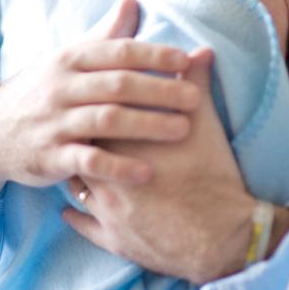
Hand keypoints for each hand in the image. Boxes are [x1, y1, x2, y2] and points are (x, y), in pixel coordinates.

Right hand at [0, 0, 198, 219]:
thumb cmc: (44, 89)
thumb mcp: (69, 58)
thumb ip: (105, 33)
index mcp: (71, 59)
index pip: (118, 52)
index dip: (154, 55)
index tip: (188, 60)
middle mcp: (62, 87)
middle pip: (118, 85)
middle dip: (160, 90)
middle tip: (196, 97)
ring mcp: (55, 123)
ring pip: (107, 121)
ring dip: (148, 125)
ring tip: (183, 130)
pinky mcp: (50, 157)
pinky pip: (88, 161)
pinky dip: (119, 167)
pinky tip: (147, 173)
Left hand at [64, 50, 263, 283]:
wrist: (221, 234)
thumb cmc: (212, 175)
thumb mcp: (206, 123)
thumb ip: (197, 81)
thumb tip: (200, 50)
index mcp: (124, 143)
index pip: (95, 113)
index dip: (94, 103)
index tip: (93, 94)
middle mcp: (107, 176)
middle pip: (80, 147)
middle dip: (80, 135)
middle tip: (82, 125)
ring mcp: (107, 212)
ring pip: (76, 187)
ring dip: (77, 173)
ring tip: (78, 161)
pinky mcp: (114, 239)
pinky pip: (84, 227)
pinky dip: (75, 216)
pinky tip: (68, 209)